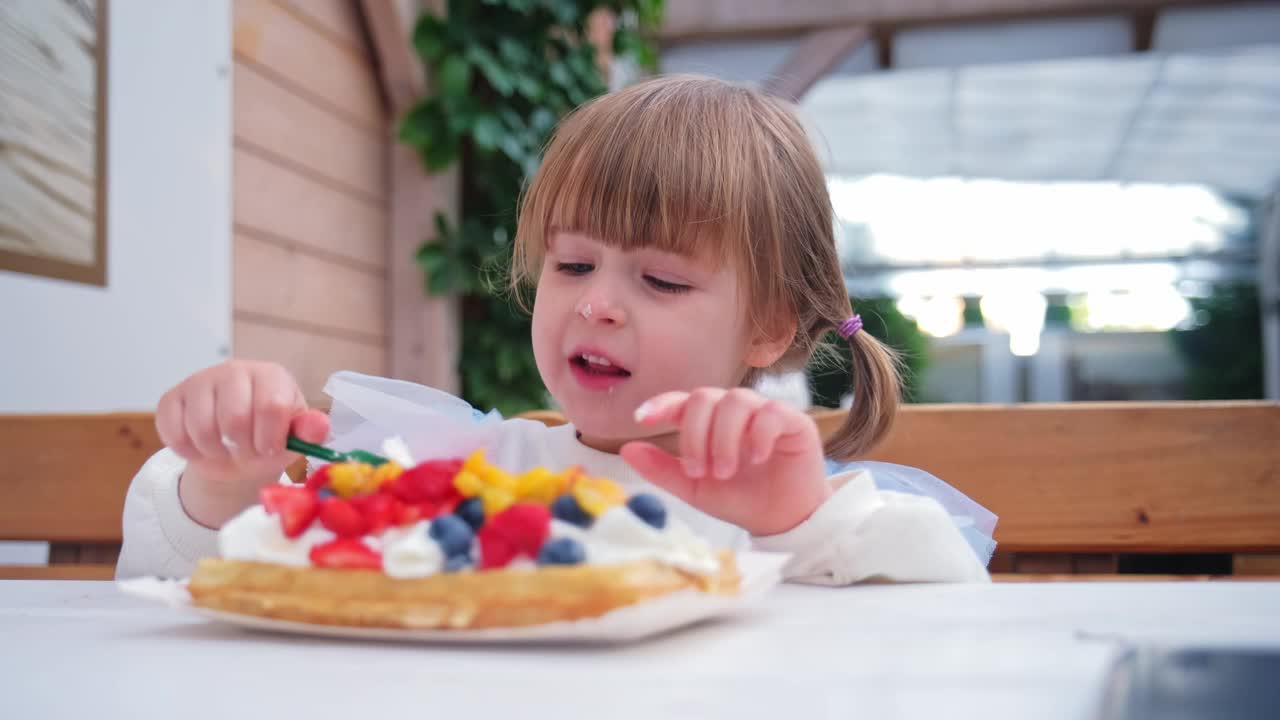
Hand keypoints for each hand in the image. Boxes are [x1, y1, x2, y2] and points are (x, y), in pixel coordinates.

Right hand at [155, 360, 328, 526]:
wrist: (234, 450)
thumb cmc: (270, 438)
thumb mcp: (295, 437)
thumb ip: (309, 431)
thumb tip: (318, 426)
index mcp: (271, 376)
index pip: (272, 406)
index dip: (270, 439)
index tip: (269, 450)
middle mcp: (234, 370)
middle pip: (234, 418)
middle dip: (242, 448)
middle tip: (246, 452)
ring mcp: (199, 381)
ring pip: (201, 427)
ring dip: (215, 452)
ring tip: (226, 451)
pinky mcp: (171, 398)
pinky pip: (173, 431)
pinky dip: (188, 451)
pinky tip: (201, 448)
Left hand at [620, 388, 831, 535]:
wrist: (782, 520)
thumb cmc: (739, 498)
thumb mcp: (694, 489)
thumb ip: (662, 470)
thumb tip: (626, 449)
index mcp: (708, 422)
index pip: (683, 401)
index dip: (661, 404)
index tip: (641, 419)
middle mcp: (734, 411)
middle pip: (705, 397)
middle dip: (696, 435)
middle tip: (700, 471)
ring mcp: (764, 412)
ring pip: (736, 400)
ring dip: (724, 437)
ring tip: (725, 471)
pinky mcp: (793, 421)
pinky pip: (771, 412)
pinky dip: (759, 434)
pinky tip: (757, 457)